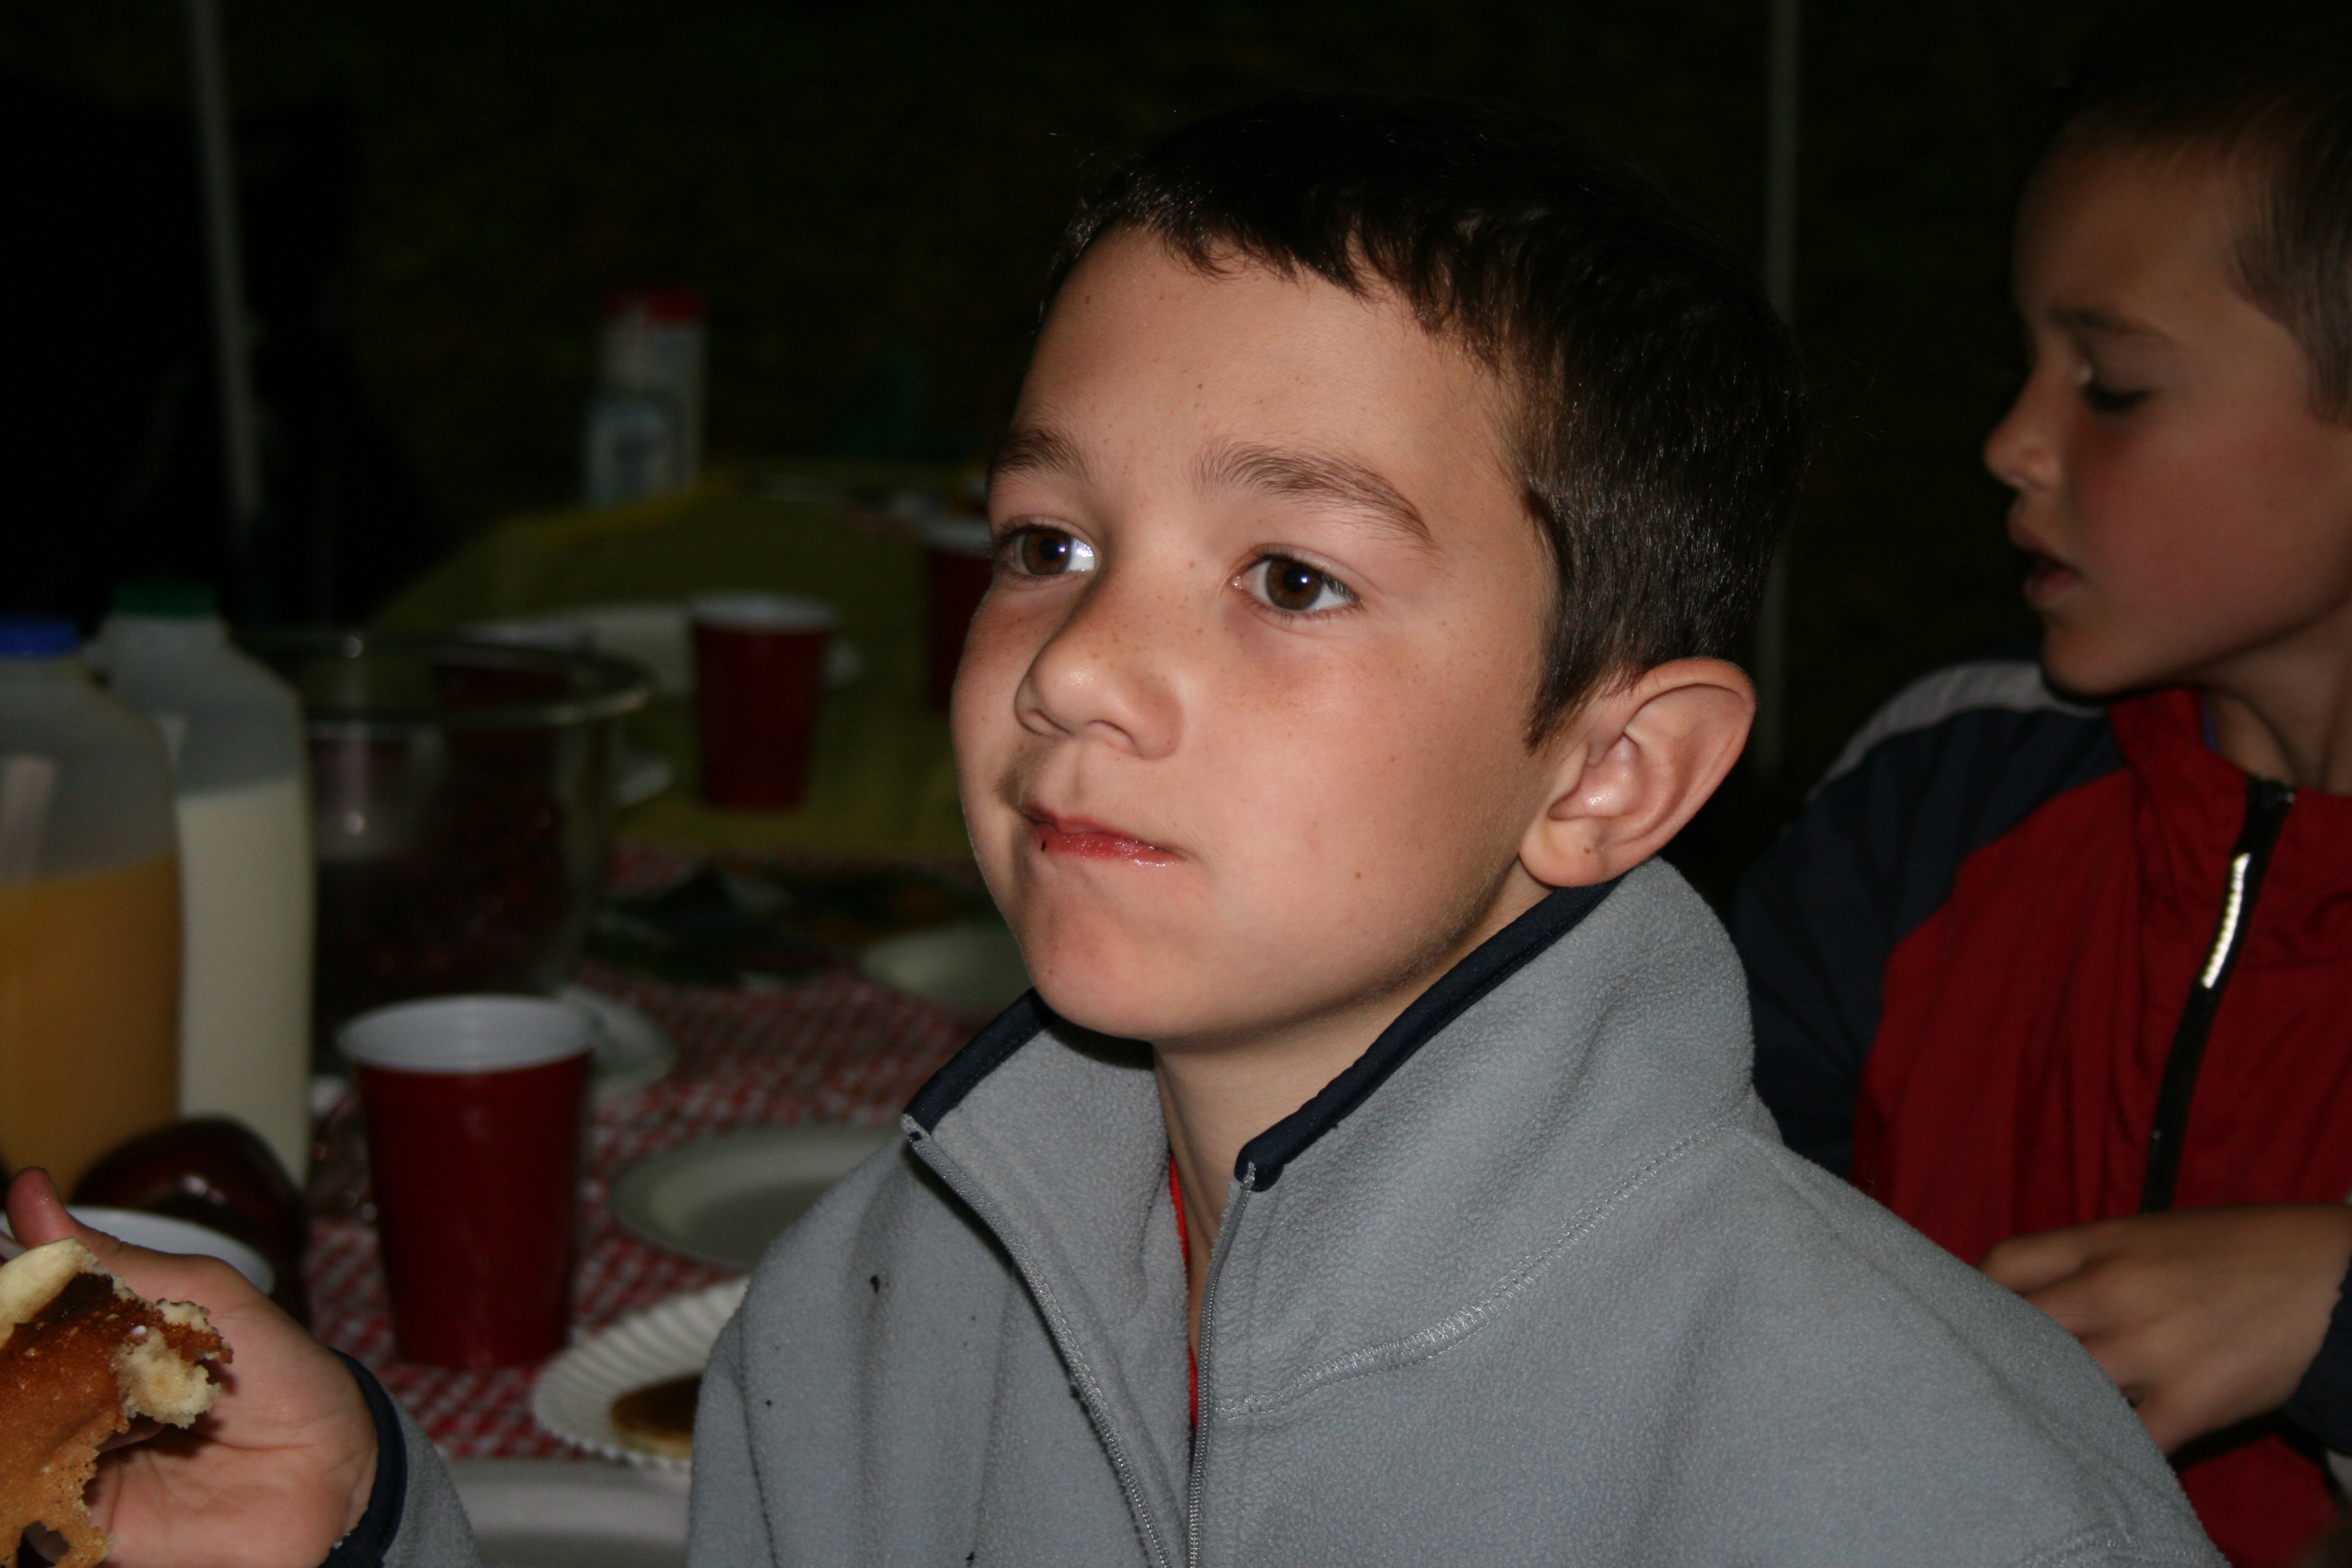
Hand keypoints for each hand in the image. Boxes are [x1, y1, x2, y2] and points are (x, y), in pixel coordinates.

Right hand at [7, 1167, 379, 1567]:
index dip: (7, 1294)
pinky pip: (30, 1508)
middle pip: (11, 1374)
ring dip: (23, 1417)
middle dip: (8, 1353)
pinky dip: (27, 1484)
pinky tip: (50, 1455)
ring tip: (98, 1406)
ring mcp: (77, 1463)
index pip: (23, 1311)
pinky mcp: (85, 1523)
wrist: (334, 1468)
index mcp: (97, 1339)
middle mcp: (75, 1399)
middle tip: (39, 1356)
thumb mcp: (204, 1297)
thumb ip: (113, 1261)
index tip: (2, 1279)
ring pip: (15, 1437)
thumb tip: (27, 1192)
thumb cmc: (280, 1370)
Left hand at [1981, 1205, 2351, 1452]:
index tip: (1976, 1321)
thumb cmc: (2248, 1251)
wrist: (2339, 1279)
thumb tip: (2036, 1296)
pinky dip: (2109, 1447)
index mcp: (2104, 1242)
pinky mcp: (2190, 1402)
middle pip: (2017, 1328)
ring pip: (2060, 1385)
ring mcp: (2148, 1349)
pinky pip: (2126, 1438)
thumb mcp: (2158, 1234)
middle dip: (2002, 1354)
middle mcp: (2113, 1291)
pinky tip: (2103, 1448)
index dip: (1977, 1296)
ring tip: (2043, 1416)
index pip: (2004, 1266)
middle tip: (1998, 1377)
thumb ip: (2094, 1260)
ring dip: (2050, 1402)